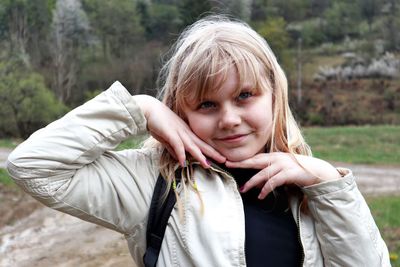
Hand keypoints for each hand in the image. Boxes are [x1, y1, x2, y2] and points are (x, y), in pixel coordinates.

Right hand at [134, 95, 225, 167]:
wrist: (148, 109)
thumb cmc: (157, 122)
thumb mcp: (167, 138)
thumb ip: (173, 148)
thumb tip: (180, 159)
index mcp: (186, 132)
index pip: (201, 143)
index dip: (211, 150)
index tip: (219, 157)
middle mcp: (185, 132)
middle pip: (201, 144)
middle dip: (213, 153)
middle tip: (224, 160)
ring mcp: (178, 132)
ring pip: (192, 145)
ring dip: (200, 155)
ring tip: (207, 165)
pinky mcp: (169, 132)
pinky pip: (177, 144)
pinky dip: (180, 153)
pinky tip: (183, 162)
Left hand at [225, 152, 340, 198]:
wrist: (317, 171)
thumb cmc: (297, 171)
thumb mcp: (281, 169)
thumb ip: (269, 174)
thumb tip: (256, 185)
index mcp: (274, 156)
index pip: (255, 157)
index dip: (242, 159)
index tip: (229, 161)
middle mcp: (277, 158)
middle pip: (255, 161)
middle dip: (241, 163)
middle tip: (228, 165)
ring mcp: (283, 165)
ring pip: (263, 174)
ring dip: (252, 183)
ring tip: (244, 190)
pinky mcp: (289, 173)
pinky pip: (274, 182)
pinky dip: (266, 189)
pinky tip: (260, 196)